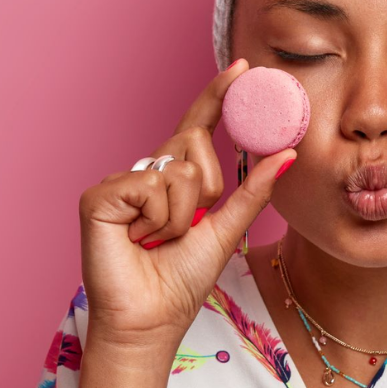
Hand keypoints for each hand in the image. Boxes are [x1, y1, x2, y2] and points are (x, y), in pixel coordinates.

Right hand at [78, 59, 296, 351]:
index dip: (218, 96)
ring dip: (181, 214)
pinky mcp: (98, 196)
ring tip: (158, 240)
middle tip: (184, 228)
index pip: (199, 126)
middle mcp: (147, 173)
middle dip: (204, 188)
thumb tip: (287, 153)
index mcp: (174, 178)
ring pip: (176, 167)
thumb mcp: (227, 229)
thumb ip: (253, 190)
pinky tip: (138, 239)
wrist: (150, 320)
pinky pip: (149, 185)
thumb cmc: (181, 280)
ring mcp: (121, 183)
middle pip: (193, 142)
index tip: (244, 67)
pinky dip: (155, 219)